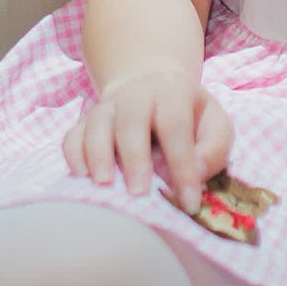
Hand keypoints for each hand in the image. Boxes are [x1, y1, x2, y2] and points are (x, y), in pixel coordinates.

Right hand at [61, 64, 232, 215]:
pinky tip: (82, 178)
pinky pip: (72, 136)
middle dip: (134, 159)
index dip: (183, 165)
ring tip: (104, 186)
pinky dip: (74, 156)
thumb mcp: (214, 123)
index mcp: (172, 92)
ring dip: (97, 156)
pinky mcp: (86, 120)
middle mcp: (136, 95)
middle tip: (139, 194)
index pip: (176, 127)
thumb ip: (214, 147)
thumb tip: (197, 173)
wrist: (152, 84)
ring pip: (95, 126)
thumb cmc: (188, 115)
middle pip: (131, 123)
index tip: (188, 201)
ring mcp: (107, 106)